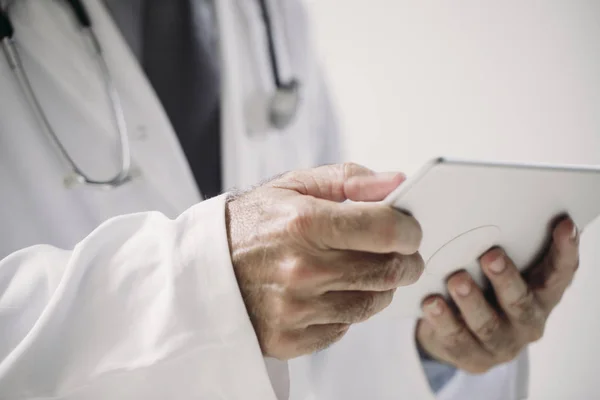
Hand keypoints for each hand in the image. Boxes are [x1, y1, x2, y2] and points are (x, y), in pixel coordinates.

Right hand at [226, 163, 423, 359]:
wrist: (200, 269)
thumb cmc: (249, 224)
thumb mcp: (292, 186)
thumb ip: (347, 179)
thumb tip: (395, 182)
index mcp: (304, 223)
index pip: (386, 230)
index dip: (410, 229)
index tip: (410, 228)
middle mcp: (302, 270)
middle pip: (389, 271)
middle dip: (406, 260)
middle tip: (402, 252)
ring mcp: (296, 309)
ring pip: (373, 302)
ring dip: (381, 286)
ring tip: (365, 270)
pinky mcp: (290, 339)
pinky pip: (345, 327)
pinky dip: (348, 309)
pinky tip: (332, 292)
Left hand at [416, 218, 578, 372]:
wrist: (457, 332)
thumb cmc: (480, 285)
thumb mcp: (493, 267)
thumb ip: (498, 243)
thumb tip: (480, 202)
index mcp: (541, 293)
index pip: (560, 273)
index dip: (565, 250)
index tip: (564, 224)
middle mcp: (527, 320)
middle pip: (521, 301)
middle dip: (506, 278)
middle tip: (490, 255)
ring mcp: (500, 342)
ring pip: (487, 323)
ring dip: (471, 300)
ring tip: (456, 280)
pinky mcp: (471, 355)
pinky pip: (456, 338)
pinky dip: (443, 320)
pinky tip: (431, 303)